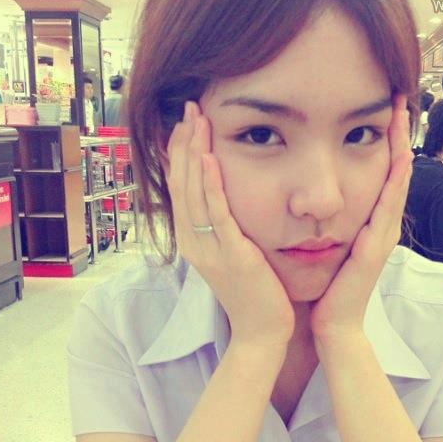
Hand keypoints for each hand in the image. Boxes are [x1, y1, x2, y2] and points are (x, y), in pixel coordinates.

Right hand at [165, 101, 294, 350]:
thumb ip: (227, 228)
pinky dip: (211, 185)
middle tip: (190, 108)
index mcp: (193, 241)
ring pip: (194, 192)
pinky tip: (209, 158)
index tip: (187, 123)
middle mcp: (194, 243)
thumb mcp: (234, 255)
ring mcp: (209, 249)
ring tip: (195, 119)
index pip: (180, 188)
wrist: (261, 333)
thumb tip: (229, 202)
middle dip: (184, 143)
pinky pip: (217, 214)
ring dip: (194, 153)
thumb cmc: (255, 294)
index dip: (181, 153)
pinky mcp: (231, 255)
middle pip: (181, 183)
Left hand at [310, 93, 412, 344]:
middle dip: (397, 132)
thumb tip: (309, 198)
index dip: (381, 140)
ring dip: (400, 146)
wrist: (332, 326)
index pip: (378, 172)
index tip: (381, 107)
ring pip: (396, 181)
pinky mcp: (376, 248)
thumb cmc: (325, 289)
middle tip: (401, 95)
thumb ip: (325, 222)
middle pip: (393, 169)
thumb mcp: (327, 247)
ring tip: (403, 112)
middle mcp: (380, 225)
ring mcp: (382, 235)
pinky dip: (396, 181)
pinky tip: (400, 156)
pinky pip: (388, 207)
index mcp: (367, 222)